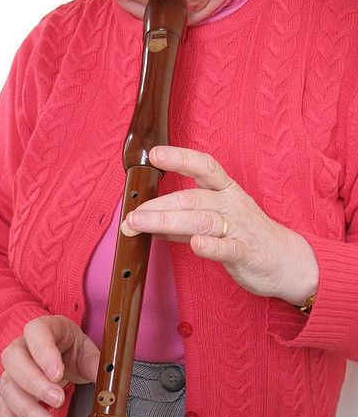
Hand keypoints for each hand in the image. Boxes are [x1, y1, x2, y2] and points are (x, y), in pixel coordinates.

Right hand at [0, 315, 99, 416]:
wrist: (61, 354)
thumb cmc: (71, 349)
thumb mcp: (88, 350)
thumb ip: (96, 364)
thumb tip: (108, 382)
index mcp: (43, 329)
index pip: (36, 333)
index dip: (44, 353)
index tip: (58, 374)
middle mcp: (21, 348)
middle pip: (14, 361)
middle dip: (35, 384)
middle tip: (57, 400)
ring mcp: (12, 371)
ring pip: (8, 389)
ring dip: (28, 410)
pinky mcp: (10, 394)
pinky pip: (4, 412)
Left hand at [121, 145, 318, 305]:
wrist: (286, 262)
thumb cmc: (246, 237)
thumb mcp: (215, 223)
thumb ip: (183, 222)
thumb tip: (149, 221)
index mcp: (225, 191)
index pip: (203, 167)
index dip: (180, 158)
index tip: (155, 154)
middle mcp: (231, 204)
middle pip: (191, 199)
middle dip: (157, 206)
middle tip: (130, 217)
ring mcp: (239, 228)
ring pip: (202, 221)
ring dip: (168, 222)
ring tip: (141, 225)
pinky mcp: (246, 253)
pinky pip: (227, 248)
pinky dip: (210, 246)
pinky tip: (195, 245)